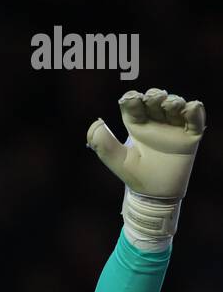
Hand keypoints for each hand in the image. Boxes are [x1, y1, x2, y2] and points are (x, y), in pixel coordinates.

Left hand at [87, 88, 205, 198]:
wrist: (156, 196)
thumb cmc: (136, 177)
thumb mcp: (118, 161)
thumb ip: (103, 144)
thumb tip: (97, 123)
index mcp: (136, 125)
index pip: (133, 103)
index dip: (132, 98)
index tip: (131, 100)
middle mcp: (155, 122)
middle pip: (155, 99)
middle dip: (155, 95)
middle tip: (154, 99)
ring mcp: (173, 127)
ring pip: (175, 105)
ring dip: (174, 100)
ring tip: (170, 105)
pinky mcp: (190, 136)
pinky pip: (195, 120)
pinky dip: (195, 111)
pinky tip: (191, 107)